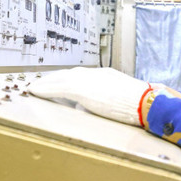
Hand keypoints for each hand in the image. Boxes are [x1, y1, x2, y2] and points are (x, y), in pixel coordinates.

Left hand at [27, 67, 151, 126]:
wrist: (145, 103)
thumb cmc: (139, 105)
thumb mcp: (122, 100)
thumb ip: (108, 101)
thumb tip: (95, 107)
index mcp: (107, 76)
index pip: (83, 75)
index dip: (68, 78)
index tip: (60, 82)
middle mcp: (96, 74)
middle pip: (69, 73)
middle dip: (54, 78)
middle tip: (41, 83)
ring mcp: (89, 79)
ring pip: (61, 78)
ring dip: (46, 83)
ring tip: (35, 87)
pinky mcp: (82, 89)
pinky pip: (58, 87)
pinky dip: (45, 88)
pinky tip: (35, 91)